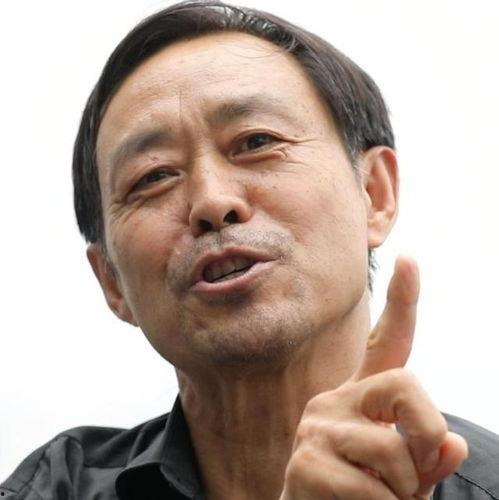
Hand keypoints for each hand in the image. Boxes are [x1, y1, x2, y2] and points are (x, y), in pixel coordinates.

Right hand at [280, 256, 467, 498]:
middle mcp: (334, 400)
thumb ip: (426, 457)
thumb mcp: (401, 478)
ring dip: (403, 492)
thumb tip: (453, 444)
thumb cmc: (358, 497)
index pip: (383, 344)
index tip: (410, 260)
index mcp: (359, 397)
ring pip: (397, 451)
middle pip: (406, 384)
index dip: (401, 303)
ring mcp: (317, 428)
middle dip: (428, 430)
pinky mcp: (305, 463)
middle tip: (417, 469)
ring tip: (375, 499)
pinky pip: (373, 491)